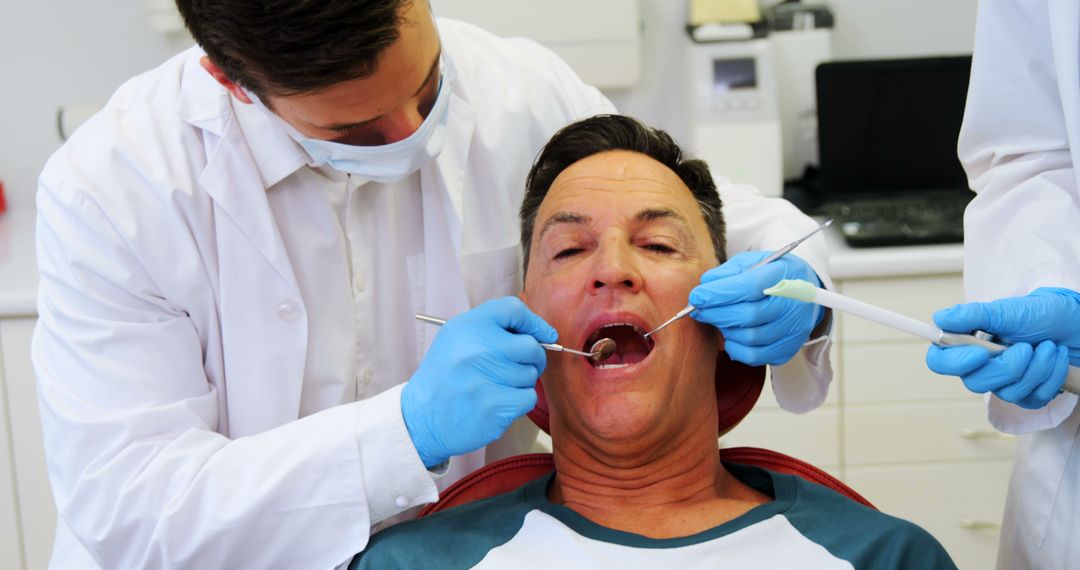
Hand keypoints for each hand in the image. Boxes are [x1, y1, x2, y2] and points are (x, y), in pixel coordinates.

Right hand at [401, 297, 556, 467]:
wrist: (420, 418)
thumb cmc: (446, 376)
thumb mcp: (457, 339)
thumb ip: (493, 329)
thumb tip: (541, 333)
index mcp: (467, 326)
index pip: (513, 309)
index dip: (534, 322)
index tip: (543, 334)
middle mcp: (476, 348)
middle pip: (530, 346)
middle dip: (533, 357)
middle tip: (520, 366)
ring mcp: (486, 378)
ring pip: (530, 374)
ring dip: (521, 382)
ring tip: (496, 386)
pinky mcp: (495, 406)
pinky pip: (528, 397)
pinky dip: (519, 402)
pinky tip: (498, 402)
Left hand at [688, 251, 824, 365]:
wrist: (804, 290)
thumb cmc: (771, 274)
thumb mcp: (751, 262)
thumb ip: (727, 272)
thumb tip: (704, 287)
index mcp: (784, 276)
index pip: (749, 288)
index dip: (719, 294)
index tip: (696, 297)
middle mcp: (793, 304)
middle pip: (749, 316)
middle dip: (716, 313)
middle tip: (698, 309)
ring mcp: (793, 329)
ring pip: (750, 338)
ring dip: (725, 329)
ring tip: (717, 319)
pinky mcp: (787, 348)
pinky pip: (754, 356)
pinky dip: (735, 348)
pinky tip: (731, 335)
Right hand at [925, 288, 1079, 408]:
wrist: (1075, 325)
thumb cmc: (1040, 315)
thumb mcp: (1007, 310)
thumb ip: (973, 315)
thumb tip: (941, 318)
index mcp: (967, 343)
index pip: (940, 361)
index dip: (954, 363)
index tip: (979, 353)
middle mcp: (981, 366)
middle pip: (974, 383)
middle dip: (1007, 367)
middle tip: (1026, 347)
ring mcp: (1003, 383)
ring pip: (1007, 393)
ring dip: (1035, 368)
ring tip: (1048, 347)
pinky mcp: (1026, 394)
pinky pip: (1032, 398)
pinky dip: (1049, 377)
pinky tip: (1055, 359)